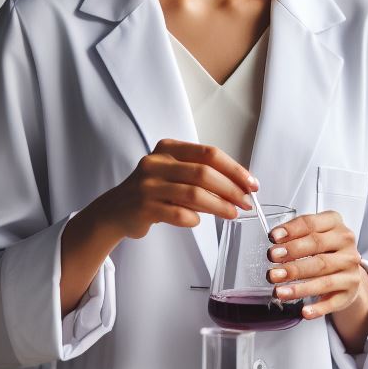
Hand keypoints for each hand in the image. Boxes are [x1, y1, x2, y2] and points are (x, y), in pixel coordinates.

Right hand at [101, 138, 256, 240]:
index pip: (209, 154)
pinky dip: (194, 218)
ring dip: (219, 206)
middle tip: (246, 202)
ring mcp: (148, 184)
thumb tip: (241, 186)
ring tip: (232, 213)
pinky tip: (198, 220)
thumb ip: (201, 174)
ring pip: (194, 194)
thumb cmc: (153, 191)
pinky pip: (179, 214)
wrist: (116, 210)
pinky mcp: (144, 207)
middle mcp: (156, 162)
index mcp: (168, 148)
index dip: (234, 169)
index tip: (251, 184)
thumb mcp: (174, 172)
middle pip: (204, 173)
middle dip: (231, 189)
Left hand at [264, 211, 367, 320]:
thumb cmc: (324, 250)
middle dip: (291, 258)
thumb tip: (275, 243)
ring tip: (279, 291)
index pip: (311, 224)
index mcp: (334, 224)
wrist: (346, 270)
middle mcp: (346, 245)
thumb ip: (294, 235)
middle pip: (317, 250)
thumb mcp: (312, 234)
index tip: (273, 238)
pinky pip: (333, 301)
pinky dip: (318, 308)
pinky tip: (305, 311)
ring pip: (323, 279)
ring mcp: (350, 269)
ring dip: (299, 287)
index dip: (291, 231)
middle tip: (272, 267)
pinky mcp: (350, 290)